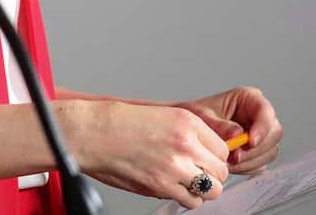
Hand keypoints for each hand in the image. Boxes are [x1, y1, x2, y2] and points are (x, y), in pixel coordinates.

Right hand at [66, 101, 229, 208]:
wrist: (93, 133)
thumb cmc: (119, 123)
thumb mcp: (163, 115)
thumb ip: (189, 133)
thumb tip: (207, 152)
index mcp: (187, 122)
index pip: (223, 149)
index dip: (214, 157)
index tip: (206, 159)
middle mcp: (186, 144)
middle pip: (221, 171)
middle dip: (211, 174)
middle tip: (196, 172)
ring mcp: (175, 167)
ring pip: (211, 190)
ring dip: (201, 189)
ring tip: (185, 181)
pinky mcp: (162, 186)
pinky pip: (190, 201)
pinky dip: (185, 197)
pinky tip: (172, 186)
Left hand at [177, 87, 282, 174]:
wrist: (186, 131)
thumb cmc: (194, 116)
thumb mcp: (202, 116)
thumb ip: (220, 125)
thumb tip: (237, 134)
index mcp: (247, 99)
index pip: (266, 111)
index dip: (263, 127)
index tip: (250, 141)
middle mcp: (257, 116)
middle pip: (274, 133)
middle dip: (255, 148)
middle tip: (235, 156)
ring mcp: (260, 135)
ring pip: (270, 151)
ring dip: (249, 160)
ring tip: (227, 161)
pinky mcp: (257, 152)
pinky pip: (261, 164)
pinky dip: (247, 167)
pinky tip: (230, 164)